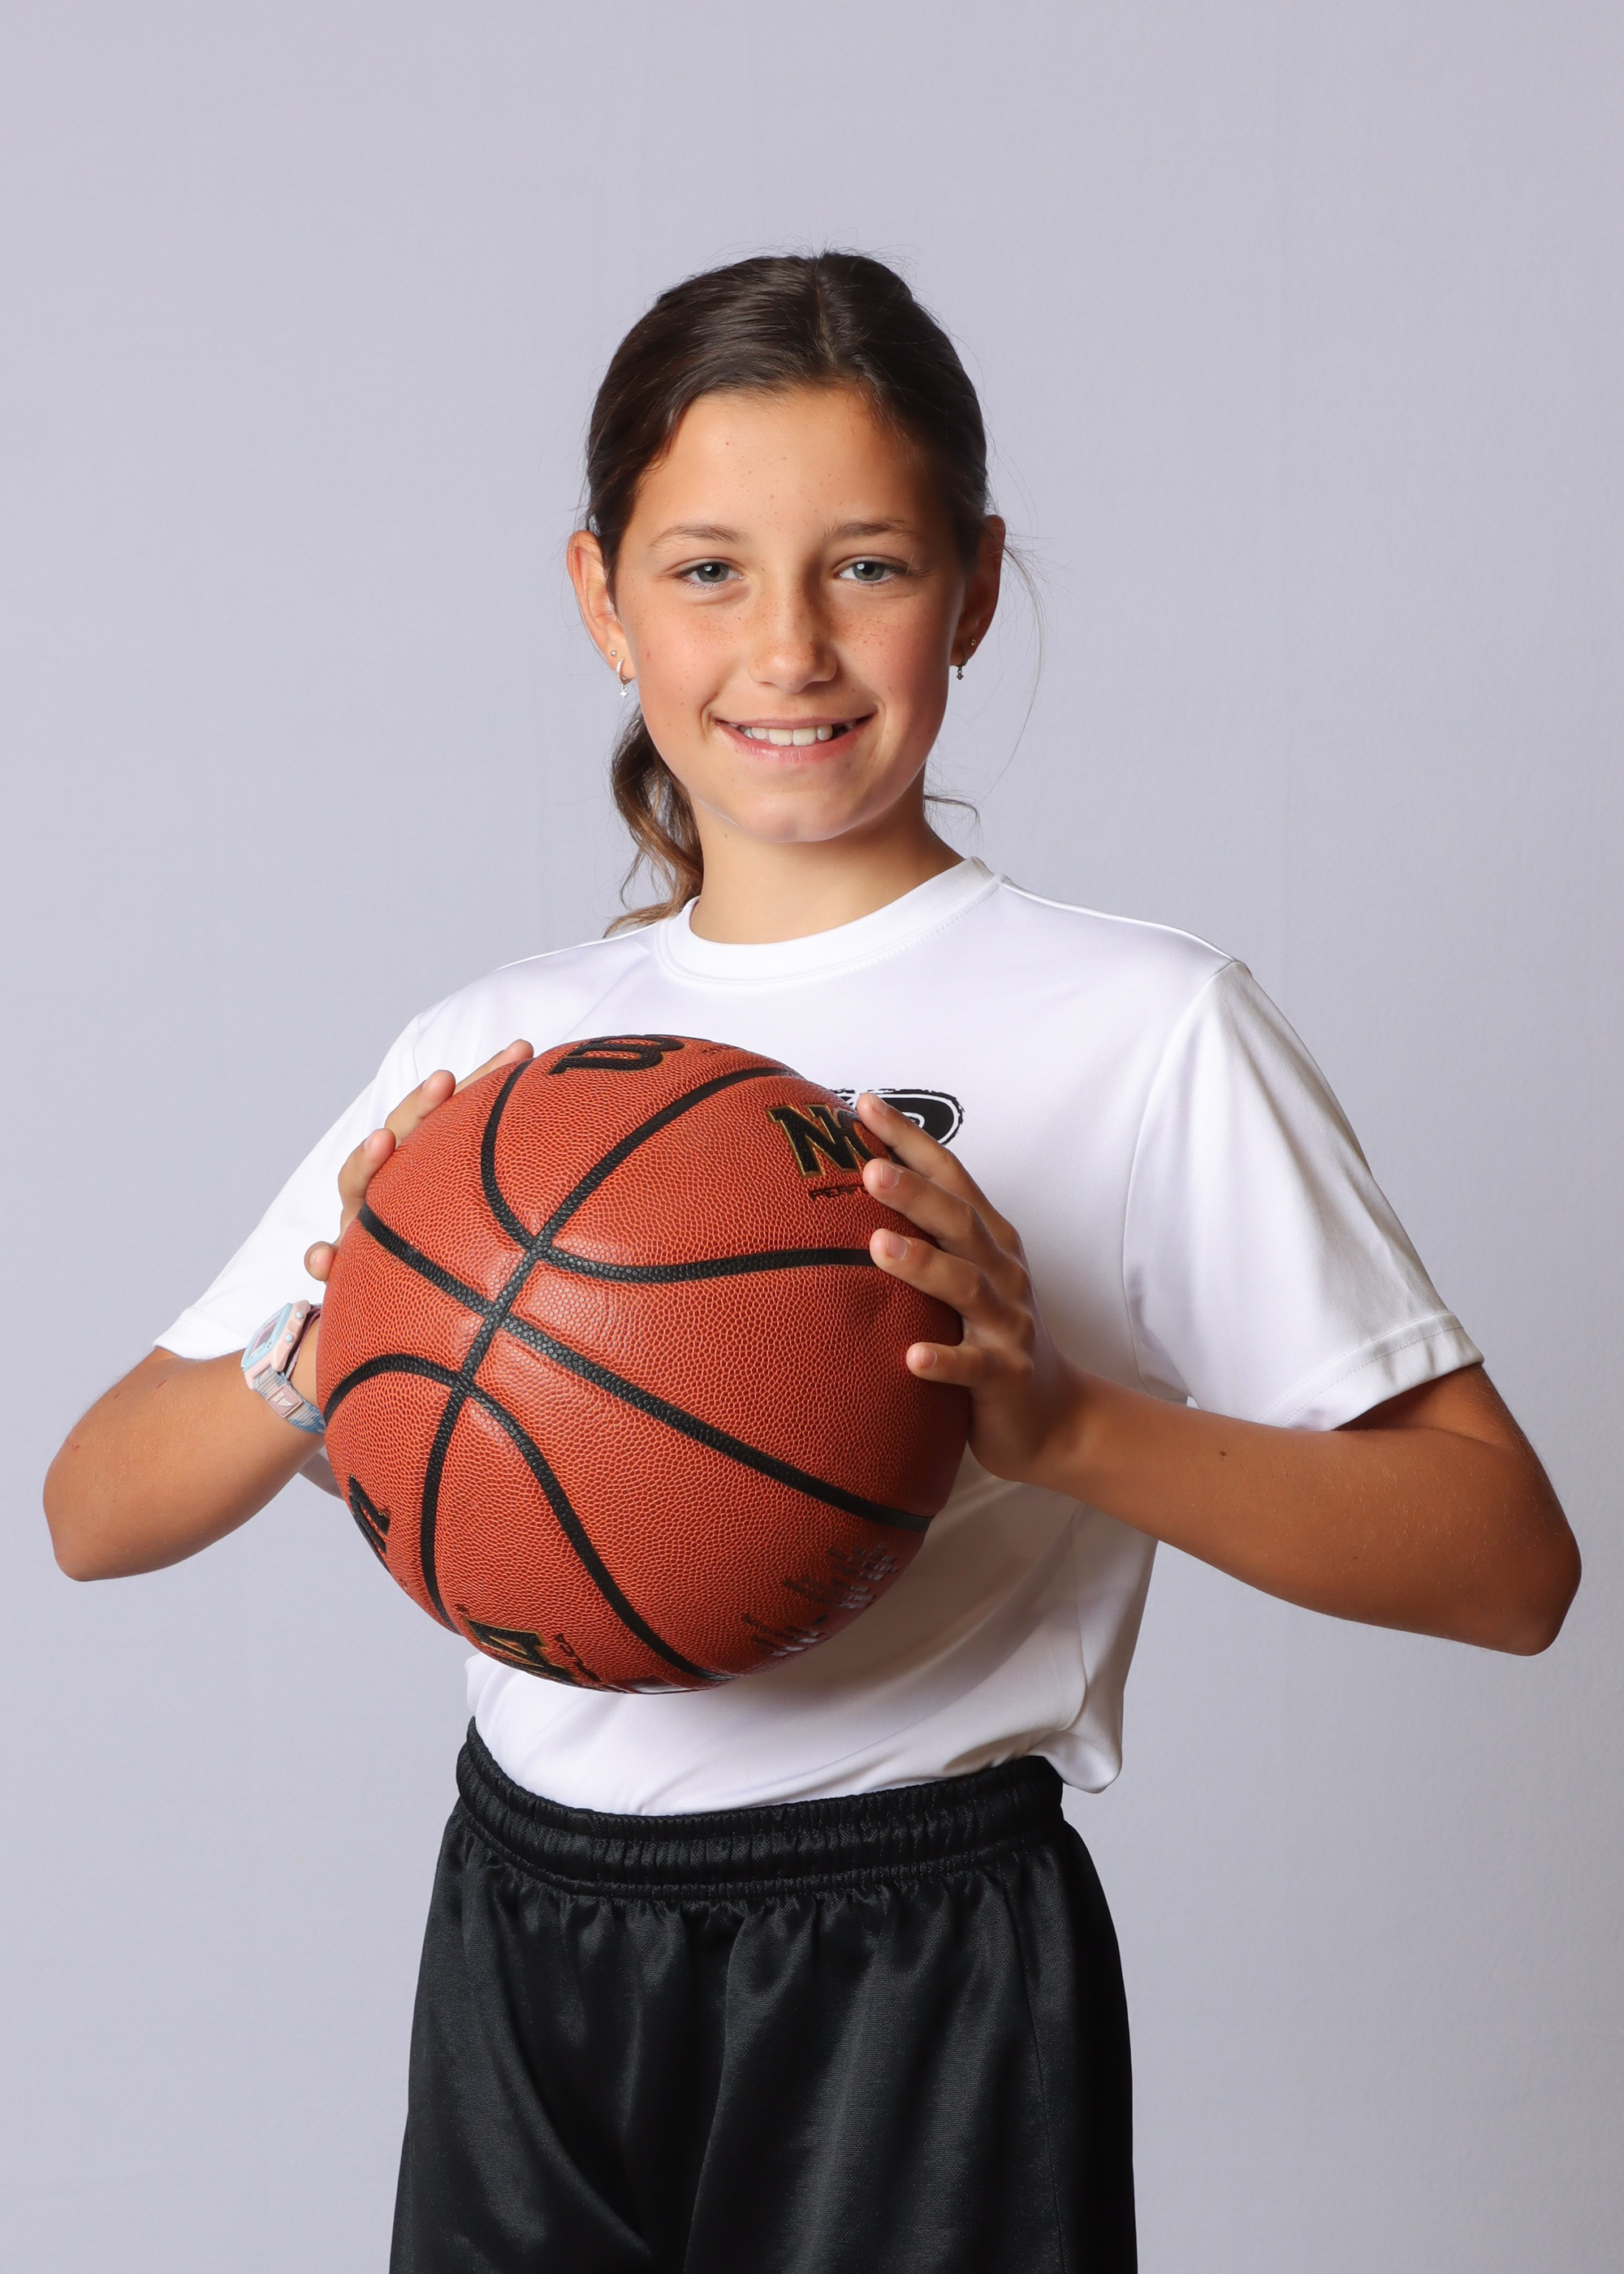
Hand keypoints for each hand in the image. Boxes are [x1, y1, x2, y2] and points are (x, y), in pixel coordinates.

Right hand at [294, 1039, 533, 1395]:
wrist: (396, 1346)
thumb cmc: (461, 1286)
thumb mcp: (503, 1249)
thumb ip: (545, 1213)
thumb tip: (643, 1196)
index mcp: (437, 1175)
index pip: (460, 1116)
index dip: (488, 1081)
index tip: (524, 1051)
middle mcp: (399, 1193)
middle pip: (404, 1135)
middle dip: (423, 1107)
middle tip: (447, 1080)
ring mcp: (363, 1228)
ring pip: (355, 1186)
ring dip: (366, 1161)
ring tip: (382, 1142)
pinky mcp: (341, 1275)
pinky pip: (325, 1264)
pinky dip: (321, 1258)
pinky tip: (322, 1259)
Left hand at [857, 1091, 1085, 1488]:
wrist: (1055, 1417)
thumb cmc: (992, 1338)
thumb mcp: (967, 1280)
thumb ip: (930, 1239)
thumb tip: (857, 1190)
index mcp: (990, 1243)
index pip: (952, 1178)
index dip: (912, 1140)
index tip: (865, 1105)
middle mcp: (1003, 1273)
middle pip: (960, 1223)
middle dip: (916, 1192)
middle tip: (870, 1170)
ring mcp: (1008, 1325)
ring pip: (967, 1287)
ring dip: (924, 1265)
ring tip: (878, 1246)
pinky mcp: (1007, 1376)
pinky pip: (975, 1367)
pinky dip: (945, 1360)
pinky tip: (912, 1358)